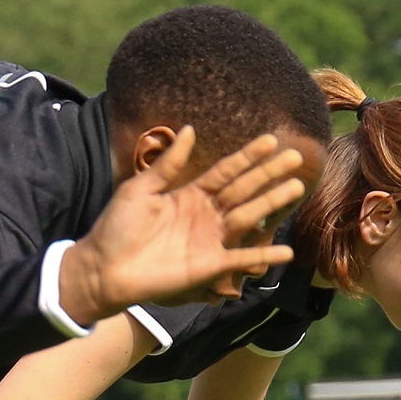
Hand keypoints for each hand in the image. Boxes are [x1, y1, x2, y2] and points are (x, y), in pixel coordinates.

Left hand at [56, 132, 305, 321]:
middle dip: (269, 174)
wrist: (104, 270)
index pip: (226, 171)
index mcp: (189, 194)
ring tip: (296, 188)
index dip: (248, 156)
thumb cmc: (116, 228)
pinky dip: (263, 255)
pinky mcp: (209, 266)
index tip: (270, 139)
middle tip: (296, 157)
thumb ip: (167, 164)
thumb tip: (189, 129)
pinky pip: (241, 257)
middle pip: (244, 189)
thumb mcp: (140, 189)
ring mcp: (210, 240)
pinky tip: (286, 250)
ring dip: (272, 203)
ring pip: (248, 216)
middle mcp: (205, 214)